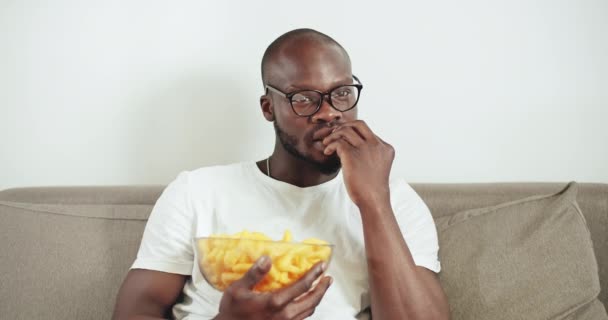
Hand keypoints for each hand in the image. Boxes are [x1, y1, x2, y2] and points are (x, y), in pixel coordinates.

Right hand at [214, 256, 331, 319]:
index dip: (314, 274)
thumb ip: (254, 273)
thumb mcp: (238, 289)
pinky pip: (302, 318)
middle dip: (322, 288)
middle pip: (311, 300)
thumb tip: (267, 258)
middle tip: (328, 278)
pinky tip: (307, 302)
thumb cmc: (232, 311)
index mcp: (275, 302)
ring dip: (317, 298)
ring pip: (309, 310)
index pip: (302, 286)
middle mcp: (284, 314)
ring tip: (321, 288)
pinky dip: (308, 308)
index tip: (322, 265)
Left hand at [322, 120, 394, 207]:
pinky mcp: (352, 155)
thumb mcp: (377, 166)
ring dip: (333, 135)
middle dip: (344, 127)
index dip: (353, 133)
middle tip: (334, 134)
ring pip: (346, 131)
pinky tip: (327, 152)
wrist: (372, 200)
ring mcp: (365, 149)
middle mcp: (376, 145)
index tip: (343, 138)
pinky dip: (330, 145)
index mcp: (385, 147)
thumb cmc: (372, 187)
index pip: (367, 132)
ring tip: (327, 143)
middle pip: (358, 124)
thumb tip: (350, 145)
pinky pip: (337, 142)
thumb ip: (370, 154)